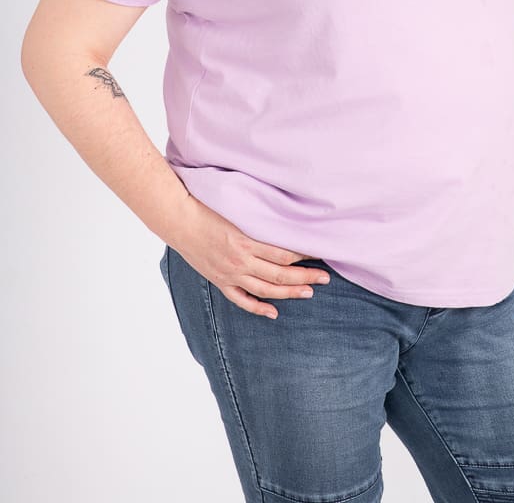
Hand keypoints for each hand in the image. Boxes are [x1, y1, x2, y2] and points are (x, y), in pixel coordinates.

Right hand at [167, 194, 330, 319]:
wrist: (179, 220)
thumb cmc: (207, 208)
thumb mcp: (237, 210)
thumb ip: (258, 218)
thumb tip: (282, 219)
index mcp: (247, 241)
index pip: (284, 253)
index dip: (305, 254)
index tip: (321, 252)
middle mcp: (241, 261)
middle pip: (281, 274)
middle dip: (306, 276)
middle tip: (326, 277)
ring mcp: (230, 274)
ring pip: (266, 290)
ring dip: (289, 293)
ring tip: (309, 292)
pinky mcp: (220, 281)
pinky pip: (242, 300)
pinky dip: (258, 308)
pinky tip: (273, 313)